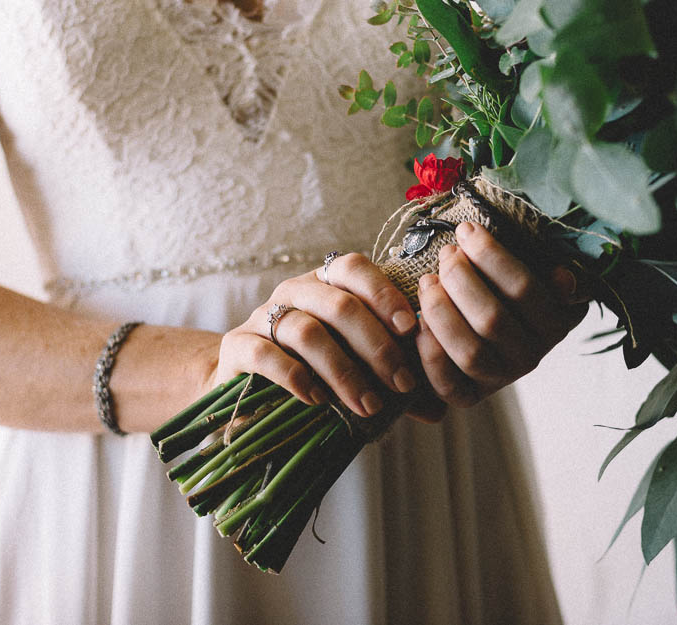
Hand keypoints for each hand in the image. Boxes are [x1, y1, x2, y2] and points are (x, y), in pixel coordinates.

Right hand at [216, 254, 419, 417]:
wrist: (244, 388)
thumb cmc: (311, 372)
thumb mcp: (355, 369)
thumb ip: (392, 380)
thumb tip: (439, 408)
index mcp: (326, 283)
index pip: (355, 268)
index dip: (385, 294)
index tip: (412, 330)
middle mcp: (294, 291)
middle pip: (340, 304)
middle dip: (377, 346)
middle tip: (400, 384)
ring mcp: (262, 316)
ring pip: (308, 331)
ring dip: (344, 371)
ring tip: (368, 404)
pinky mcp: (237, 347)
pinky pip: (267, 353)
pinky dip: (296, 377)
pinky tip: (317, 400)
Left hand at [414, 221, 582, 410]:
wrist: (491, 319)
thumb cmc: (511, 286)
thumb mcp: (545, 272)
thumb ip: (561, 274)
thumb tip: (564, 280)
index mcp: (556, 322)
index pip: (523, 289)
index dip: (490, 257)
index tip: (466, 231)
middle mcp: (532, 356)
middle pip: (492, 320)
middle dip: (461, 280)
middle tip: (445, 254)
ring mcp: (501, 379)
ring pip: (470, 353)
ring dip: (441, 313)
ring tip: (427, 281)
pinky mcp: (470, 395)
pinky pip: (449, 385)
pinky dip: (430, 353)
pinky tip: (418, 320)